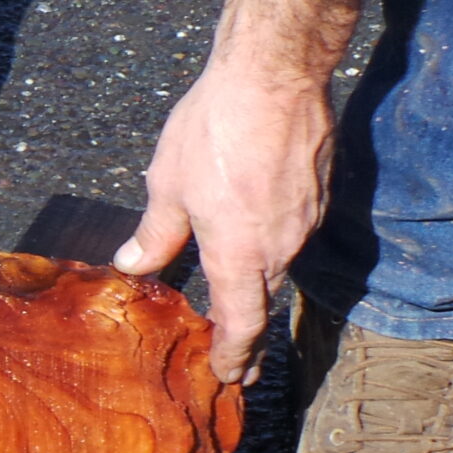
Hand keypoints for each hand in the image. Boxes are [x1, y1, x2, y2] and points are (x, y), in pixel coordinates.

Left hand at [116, 59, 332, 384]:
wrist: (275, 75)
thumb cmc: (214, 129)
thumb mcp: (167, 186)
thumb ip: (156, 234)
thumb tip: (133, 265)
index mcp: (239, 254)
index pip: (243, 325)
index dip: (235, 356)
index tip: (231, 376)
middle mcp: (280, 246)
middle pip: (264, 303)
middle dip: (250, 338)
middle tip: (242, 368)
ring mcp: (305, 221)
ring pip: (279, 267)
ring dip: (261, 292)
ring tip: (244, 314)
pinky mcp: (319, 195)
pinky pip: (292, 235)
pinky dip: (274, 252)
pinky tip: (259, 247)